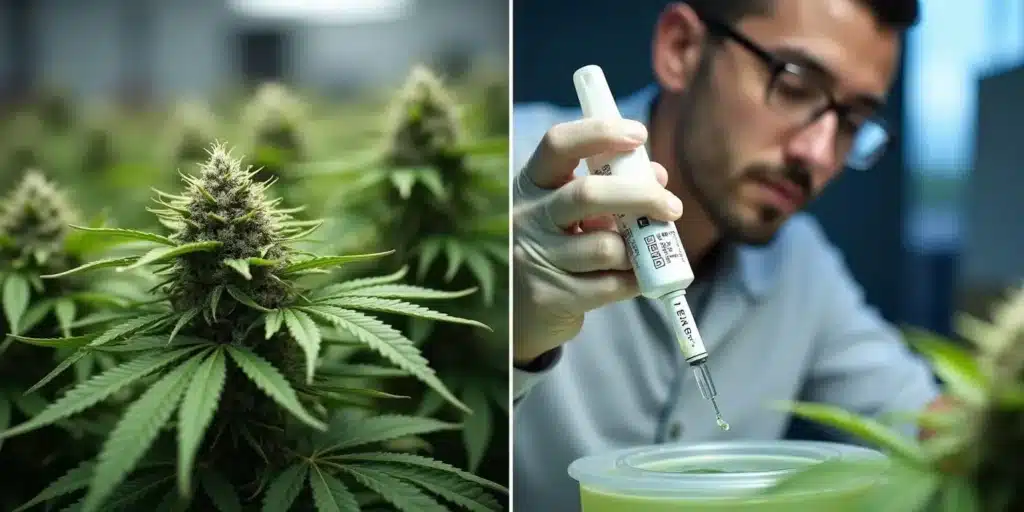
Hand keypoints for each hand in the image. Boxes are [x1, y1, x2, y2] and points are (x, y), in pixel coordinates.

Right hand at [511, 117, 682, 364]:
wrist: (523, 313)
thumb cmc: (559, 248)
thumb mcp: (575, 213)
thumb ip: (613, 189)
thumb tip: (659, 178)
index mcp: (532, 184)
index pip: (558, 144)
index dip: (600, 134)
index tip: (639, 134)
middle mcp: (527, 216)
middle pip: (587, 193)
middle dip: (640, 196)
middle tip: (672, 207)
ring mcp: (535, 257)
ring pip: (605, 247)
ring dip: (636, 250)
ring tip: (641, 255)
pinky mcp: (550, 296)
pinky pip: (610, 285)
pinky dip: (633, 281)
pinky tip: (632, 279)